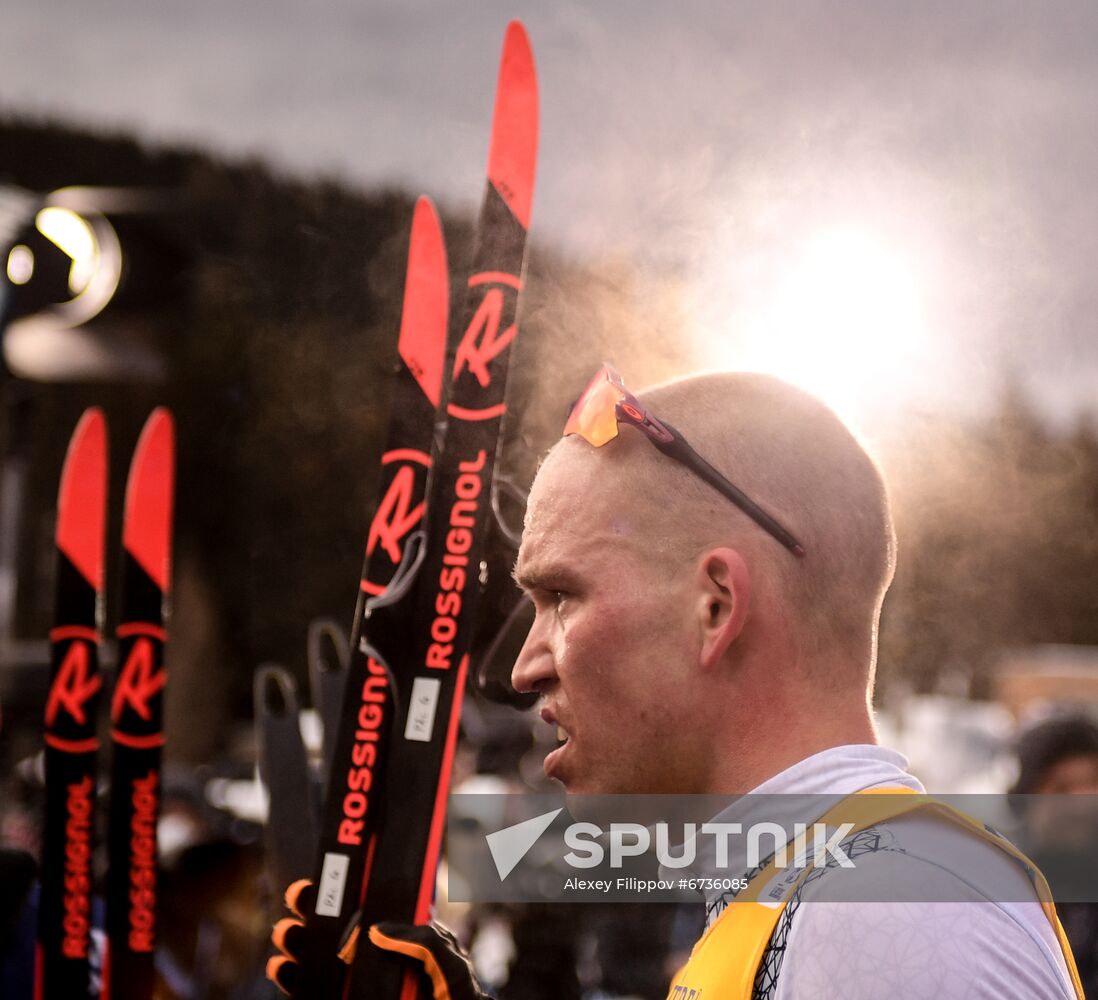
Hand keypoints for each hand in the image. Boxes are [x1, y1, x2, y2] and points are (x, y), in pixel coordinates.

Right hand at [266, 879, 487, 999]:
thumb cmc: (456, 997)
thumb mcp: (449, 964)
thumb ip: (424, 942)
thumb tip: (377, 930)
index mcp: (401, 936)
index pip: (368, 907)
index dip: (344, 890)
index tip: (325, 878)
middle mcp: (375, 956)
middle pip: (336, 928)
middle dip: (313, 911)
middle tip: (297, 898)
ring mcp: (358, 982)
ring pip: (319, 958)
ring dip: (298, 942)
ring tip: (286, 934)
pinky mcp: (345, 999)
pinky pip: (313, 990)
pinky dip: (294, 980)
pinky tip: (283, 969)